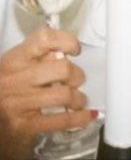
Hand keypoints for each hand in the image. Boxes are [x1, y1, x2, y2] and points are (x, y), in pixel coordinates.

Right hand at [0, 28, 93, 159]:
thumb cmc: (9, 86)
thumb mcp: (19, 65)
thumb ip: (41, 56)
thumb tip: (67, 54)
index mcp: (16, 58)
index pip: (45, 39)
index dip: (66, 41)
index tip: (75, 50)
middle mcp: (16, 78)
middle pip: (62, 68)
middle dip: (76, 75)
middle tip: (77, 80)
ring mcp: (19, 103)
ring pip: (63, 94)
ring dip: (78, 98)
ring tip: (78, 100)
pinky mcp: (24, 125)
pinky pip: (59, 121)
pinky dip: (78, 118)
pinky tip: (87, 115)